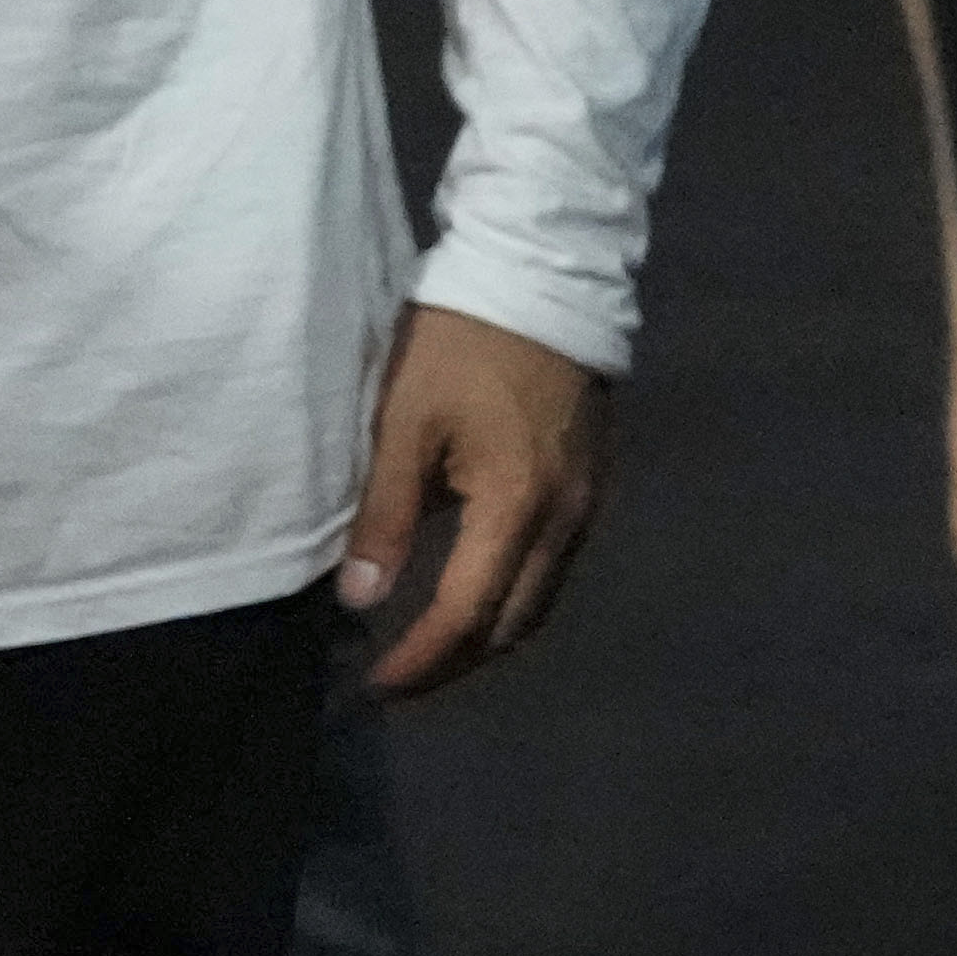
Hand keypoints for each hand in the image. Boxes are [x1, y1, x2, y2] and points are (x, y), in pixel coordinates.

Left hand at [342, 306, 607, 697]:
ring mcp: (589, 500)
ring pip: (542, 598)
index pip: (467, 614)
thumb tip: (362, 599)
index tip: (376, 685)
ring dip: (488, 632)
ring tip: (432, 643)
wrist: (546, 270)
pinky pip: (556, 564)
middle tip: (399, 677)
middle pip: (515, 623)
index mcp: (517, 506)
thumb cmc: (462, 341)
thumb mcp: (404, 422)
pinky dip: (513, 592)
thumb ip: (385, 515)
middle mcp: (566, 518)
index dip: (420, 660)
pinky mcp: (594, 480)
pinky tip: (476, 582)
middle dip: (456, 662)